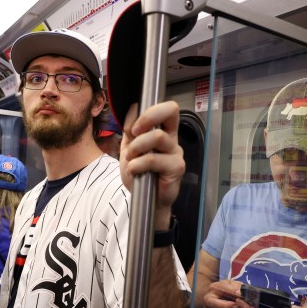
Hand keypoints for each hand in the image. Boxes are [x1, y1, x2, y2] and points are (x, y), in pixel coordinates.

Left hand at [119, 102, 184, 227]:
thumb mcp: (129, 148)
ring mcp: (176, 152)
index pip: (167, 108)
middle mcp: (172, 138)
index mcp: (163, 131)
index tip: (133, 127)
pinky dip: (137, 164)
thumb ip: (130, 130)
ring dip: (136, 147)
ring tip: (130, 160)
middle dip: (147, 118)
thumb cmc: (140, 172)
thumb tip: (133, 108)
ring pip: (157, 136)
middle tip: (134, 133)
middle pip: (171, 110)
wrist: (145, 199)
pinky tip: (134, 171)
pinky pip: (153, 159)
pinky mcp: (177, 167)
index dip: (149, 111)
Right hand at [202, 279, 241, 307]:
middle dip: (224, 307)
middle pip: (210, 303)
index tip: (240, 297)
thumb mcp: (238, 286)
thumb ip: (240, 289)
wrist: (228, 301)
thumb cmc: (233, 292)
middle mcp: (208, 300)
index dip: (230, 293)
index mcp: (214, 288)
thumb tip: (240, 293)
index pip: (219, 289)